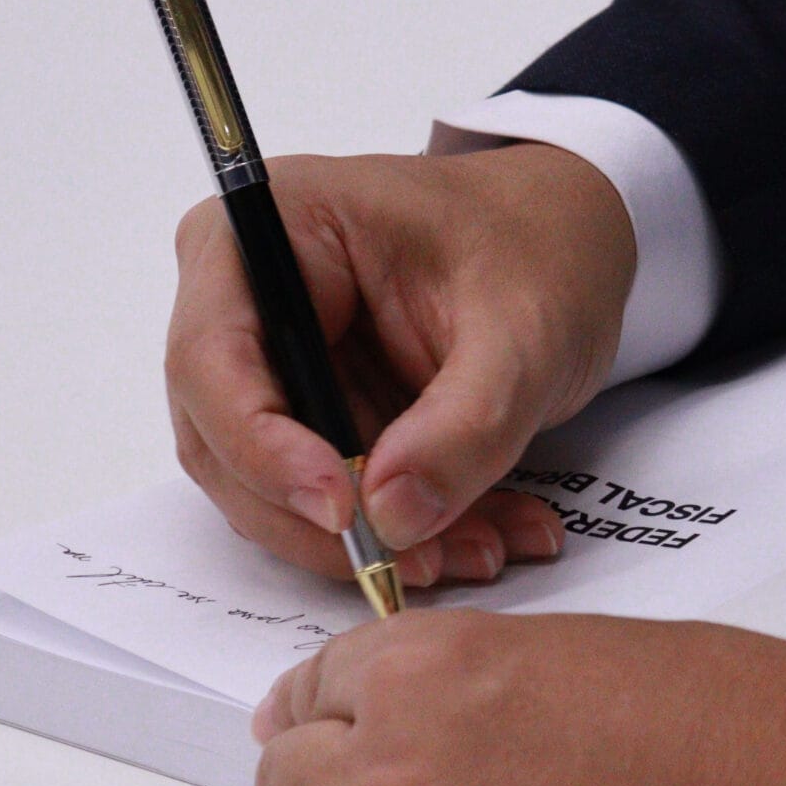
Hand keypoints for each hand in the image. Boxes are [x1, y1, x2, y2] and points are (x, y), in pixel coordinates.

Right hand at [165, 143, 633, 589]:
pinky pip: (330, 498)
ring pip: (275, 489)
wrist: (571, 242)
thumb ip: (465, 421)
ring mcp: (274, 363)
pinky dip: (403, 531)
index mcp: (273, 226)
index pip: (213, 358)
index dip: (263, 448)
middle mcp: (247, 296)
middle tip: (417, 559)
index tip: (342, 508)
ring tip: (480, 546)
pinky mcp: (313, 417)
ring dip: (373, 537)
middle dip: (323, 519)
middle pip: (226, 440)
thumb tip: (392, 514)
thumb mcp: (526, 328)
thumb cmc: (539, 244)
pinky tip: (481, 533)